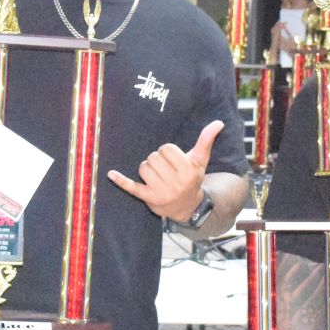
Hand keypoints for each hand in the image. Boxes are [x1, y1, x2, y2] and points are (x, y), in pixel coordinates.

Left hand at [107, 119, 223, 220]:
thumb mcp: (200, 161)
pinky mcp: (148, 199)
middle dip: (157, 160)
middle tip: (165, 170)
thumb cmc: (192, 178)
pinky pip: (131, 187)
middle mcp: (175, 182)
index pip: (166, 149)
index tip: (173, 161)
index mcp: (188, 170)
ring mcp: (161, 192)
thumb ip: (206, 140)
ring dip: (147, 169)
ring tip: (157, 177)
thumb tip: (219, 122)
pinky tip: (110, 174)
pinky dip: (121, 181)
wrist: (187, 207)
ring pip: (143, 167)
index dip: (167, 152)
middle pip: (153, 157)